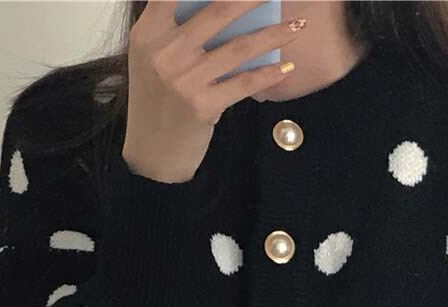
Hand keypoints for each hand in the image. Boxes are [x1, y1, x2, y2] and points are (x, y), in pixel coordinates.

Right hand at [123, 0, 305, 183]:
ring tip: (298, 25)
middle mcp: (165, 52)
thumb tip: (227, 7)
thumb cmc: (159, 99)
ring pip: (239, 48)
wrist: (153, 151)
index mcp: (149, 32)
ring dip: (274, 34)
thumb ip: (176, 28)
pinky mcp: (203, 106)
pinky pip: (244, 83)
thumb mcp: (153, 58)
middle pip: (218, 11)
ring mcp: (184, 80)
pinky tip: (287, 66)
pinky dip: (268, 74)